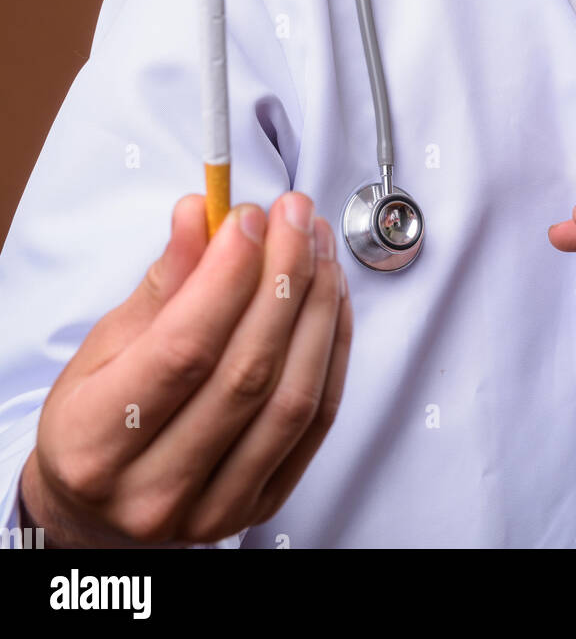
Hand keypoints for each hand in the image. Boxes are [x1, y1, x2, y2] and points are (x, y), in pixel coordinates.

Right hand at [20, 191, 351, 546]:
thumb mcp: (105, 344)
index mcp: (93, 441)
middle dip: (283, 276)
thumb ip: (162, 281)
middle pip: (247, 371)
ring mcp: (214, 510)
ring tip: (318, 246)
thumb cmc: (96, 418)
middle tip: (294, 216)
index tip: (248, 219)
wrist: (99, 508)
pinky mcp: (263, 507)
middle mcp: (153, 489)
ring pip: (292, 397)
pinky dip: (332, 348)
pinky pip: (317, 420)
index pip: (182, 349)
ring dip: (316, 308)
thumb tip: (199, 214)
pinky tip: (329, 297)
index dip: (227, 276)